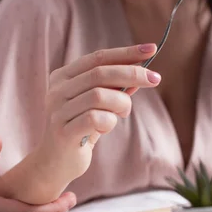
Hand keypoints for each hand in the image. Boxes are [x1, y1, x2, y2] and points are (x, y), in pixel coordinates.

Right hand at [39, 43, 159, 183]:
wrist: (56, 163)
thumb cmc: (81, 130)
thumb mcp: (100, 105)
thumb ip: (116, 88)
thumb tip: (144, 71)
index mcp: (63, 77)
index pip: (98, 57)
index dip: (126, 52)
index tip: (151, 49)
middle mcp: (57, 90)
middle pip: (100, 73)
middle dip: (132, 73)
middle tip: (154, 80)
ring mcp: (58, 111)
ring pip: (99, 95)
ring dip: (121, 103)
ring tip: (123, 113)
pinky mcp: (63, 132)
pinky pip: (95, 119)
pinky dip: (110, 122)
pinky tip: (106, 129)